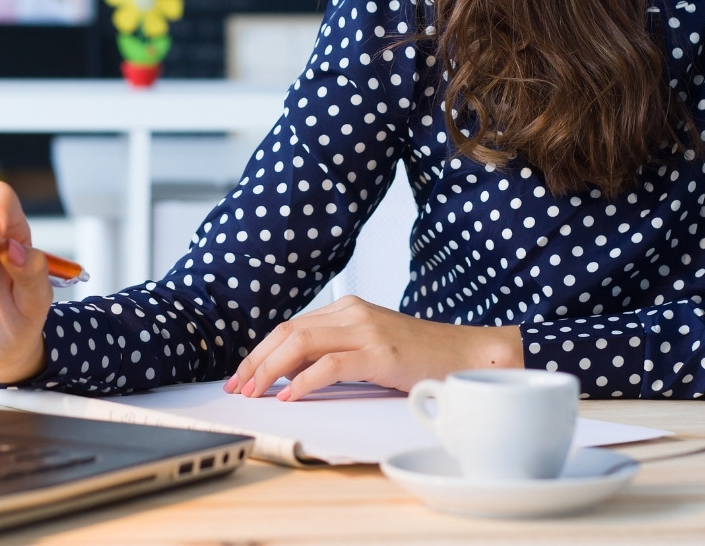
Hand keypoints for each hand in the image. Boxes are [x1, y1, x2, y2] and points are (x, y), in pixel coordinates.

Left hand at [222, 295, 523, 400]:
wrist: (466, 354)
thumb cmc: (419, 356)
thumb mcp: (371, 347)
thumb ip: (335, 351)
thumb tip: (290, 374)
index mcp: (347, 308)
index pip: (290, 327)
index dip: (260, 351)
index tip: (241, 375)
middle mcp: (352, 312)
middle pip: (288, 332)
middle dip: (256, 362)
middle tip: (238, 387)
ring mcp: (366, 330)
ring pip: (301, 343)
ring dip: (270, 370)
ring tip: (255, 393)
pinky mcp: (380, 353)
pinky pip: (331, 365)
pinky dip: (303, 380)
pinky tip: (289, 396)